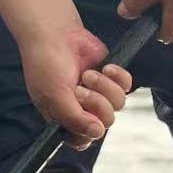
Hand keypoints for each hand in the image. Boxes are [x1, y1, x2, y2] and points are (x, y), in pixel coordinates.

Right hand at [18, 24, 134, 147]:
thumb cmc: (45, 63)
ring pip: (117, 105)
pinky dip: (118, 77)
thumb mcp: (53, 94)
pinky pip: (126, 87)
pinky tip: (106, 67)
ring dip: (104, 87)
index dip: (86, 132)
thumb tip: (97, 133)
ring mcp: (98, 93)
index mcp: (62, 117)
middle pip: (105, 122)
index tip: (83, 117)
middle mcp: (82, 108)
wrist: (55, 32)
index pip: (81, 140)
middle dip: (95, 104)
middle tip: (80, 88)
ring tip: (88, 73)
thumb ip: (73, 118)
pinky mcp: (111, 77)